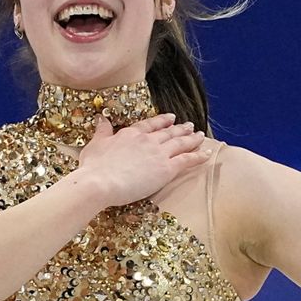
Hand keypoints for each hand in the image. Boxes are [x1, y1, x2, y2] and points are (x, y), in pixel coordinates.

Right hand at [77, 112, 206, 206]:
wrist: (100, 182)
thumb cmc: (93, 167)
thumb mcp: (94, 145)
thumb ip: (102, 131)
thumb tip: (101, 119)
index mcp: (131, 134)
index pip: (150, 125)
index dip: (162, 121)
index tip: (170, 118)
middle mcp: (147, 140)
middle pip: (168, 132)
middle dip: (180, 129)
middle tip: (189, 126)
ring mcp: (159, 153)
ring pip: (180, 143)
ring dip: (191, 139)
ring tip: (200, 136)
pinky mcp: (167, 168)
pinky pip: (187, 160)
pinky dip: (198, 156)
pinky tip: (207, 153)